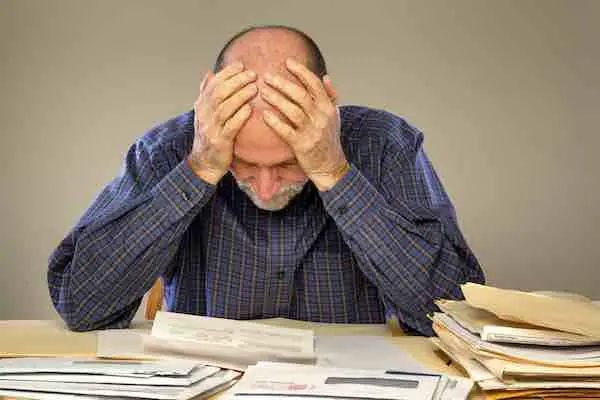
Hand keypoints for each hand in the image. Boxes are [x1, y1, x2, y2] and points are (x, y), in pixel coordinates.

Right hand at [188, 62, 257, 184]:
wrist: (204, 163)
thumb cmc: (209, 135)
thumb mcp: (204, 113)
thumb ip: (207, 93)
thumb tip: (209, 73)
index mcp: (201, 105)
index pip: (213, 83)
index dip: (227, 73)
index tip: (241, 65)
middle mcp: (204, 115)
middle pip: (219, 93)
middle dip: (236, 81)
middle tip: (252, 75)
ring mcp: (211, 129)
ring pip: (225, 108)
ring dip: (240, 96)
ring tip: (254, 88)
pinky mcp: (220, 142)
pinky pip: (230, 127)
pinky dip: (240, 116)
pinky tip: (250, 109)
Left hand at [261, 58, 349, 190]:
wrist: (331, 166)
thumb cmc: (329, 139)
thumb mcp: (334, 116)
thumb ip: (330, 96)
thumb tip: (326, 77)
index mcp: (328, 108)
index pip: (315, 84)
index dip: (301, 71)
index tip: (287, 62)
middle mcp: (321, 117)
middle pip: (301, 95)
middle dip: (283, 84)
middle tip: (267, 77)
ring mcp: (312, 132)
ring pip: (293, 111)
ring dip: (276, 100)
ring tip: (263, 92)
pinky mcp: (302, 145)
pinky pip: (286, 131)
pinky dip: (275, 122)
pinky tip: (264, 115)